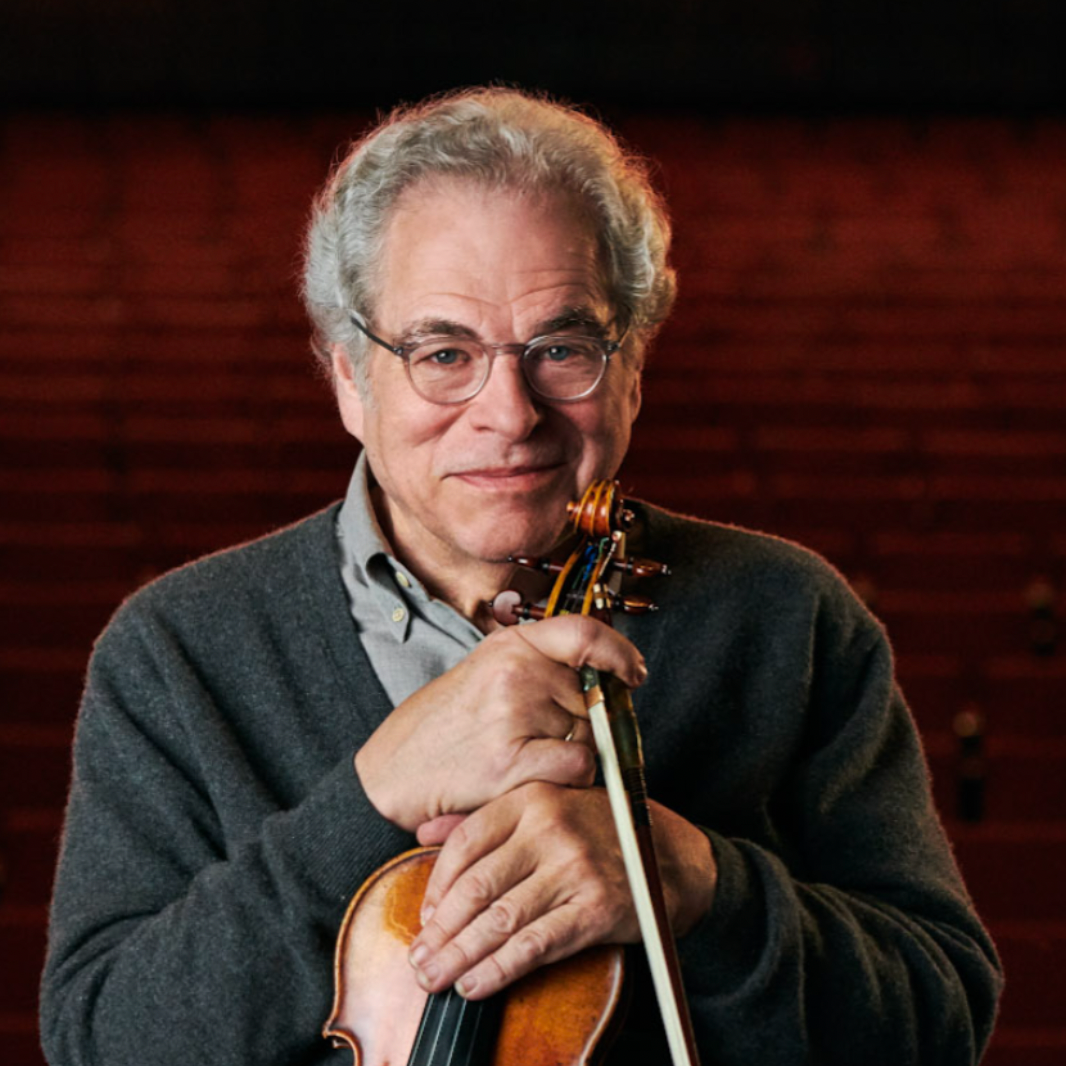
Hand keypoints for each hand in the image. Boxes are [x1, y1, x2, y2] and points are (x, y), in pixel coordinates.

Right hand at [354, 614, 646, 830]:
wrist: (392, 772)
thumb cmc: (445, 727)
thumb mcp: (487, 673)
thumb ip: (541, 668)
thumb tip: (609, 679)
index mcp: (509, 644)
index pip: (584, 633)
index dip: (620, 652)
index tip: (634, 673)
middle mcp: (514, 671)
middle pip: (593, 695)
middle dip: (586, 721)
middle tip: (545, 738)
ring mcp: (513, 714)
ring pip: (589, 735)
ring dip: (573, 752)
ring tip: (526, 757)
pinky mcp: (511, 760)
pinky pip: (577, 766)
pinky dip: (569, 779)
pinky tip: (534, 778)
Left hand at [407, 781, 716, 999]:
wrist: (673, 858)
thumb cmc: (600, 833)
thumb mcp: (546, 808)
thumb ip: (487, 820)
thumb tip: (422, 833)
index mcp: (533, 797)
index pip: (467, 841)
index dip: (437, 884)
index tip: (425, 917)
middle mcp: (552, 826)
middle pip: (478, 885)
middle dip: (441, 930)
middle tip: (419, 959)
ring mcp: (575, 867)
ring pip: (500, 919)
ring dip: (460, 956)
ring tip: (435, 978)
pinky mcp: (596, 907)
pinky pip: (535, 945)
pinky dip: (499, 970)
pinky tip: (475, 985)